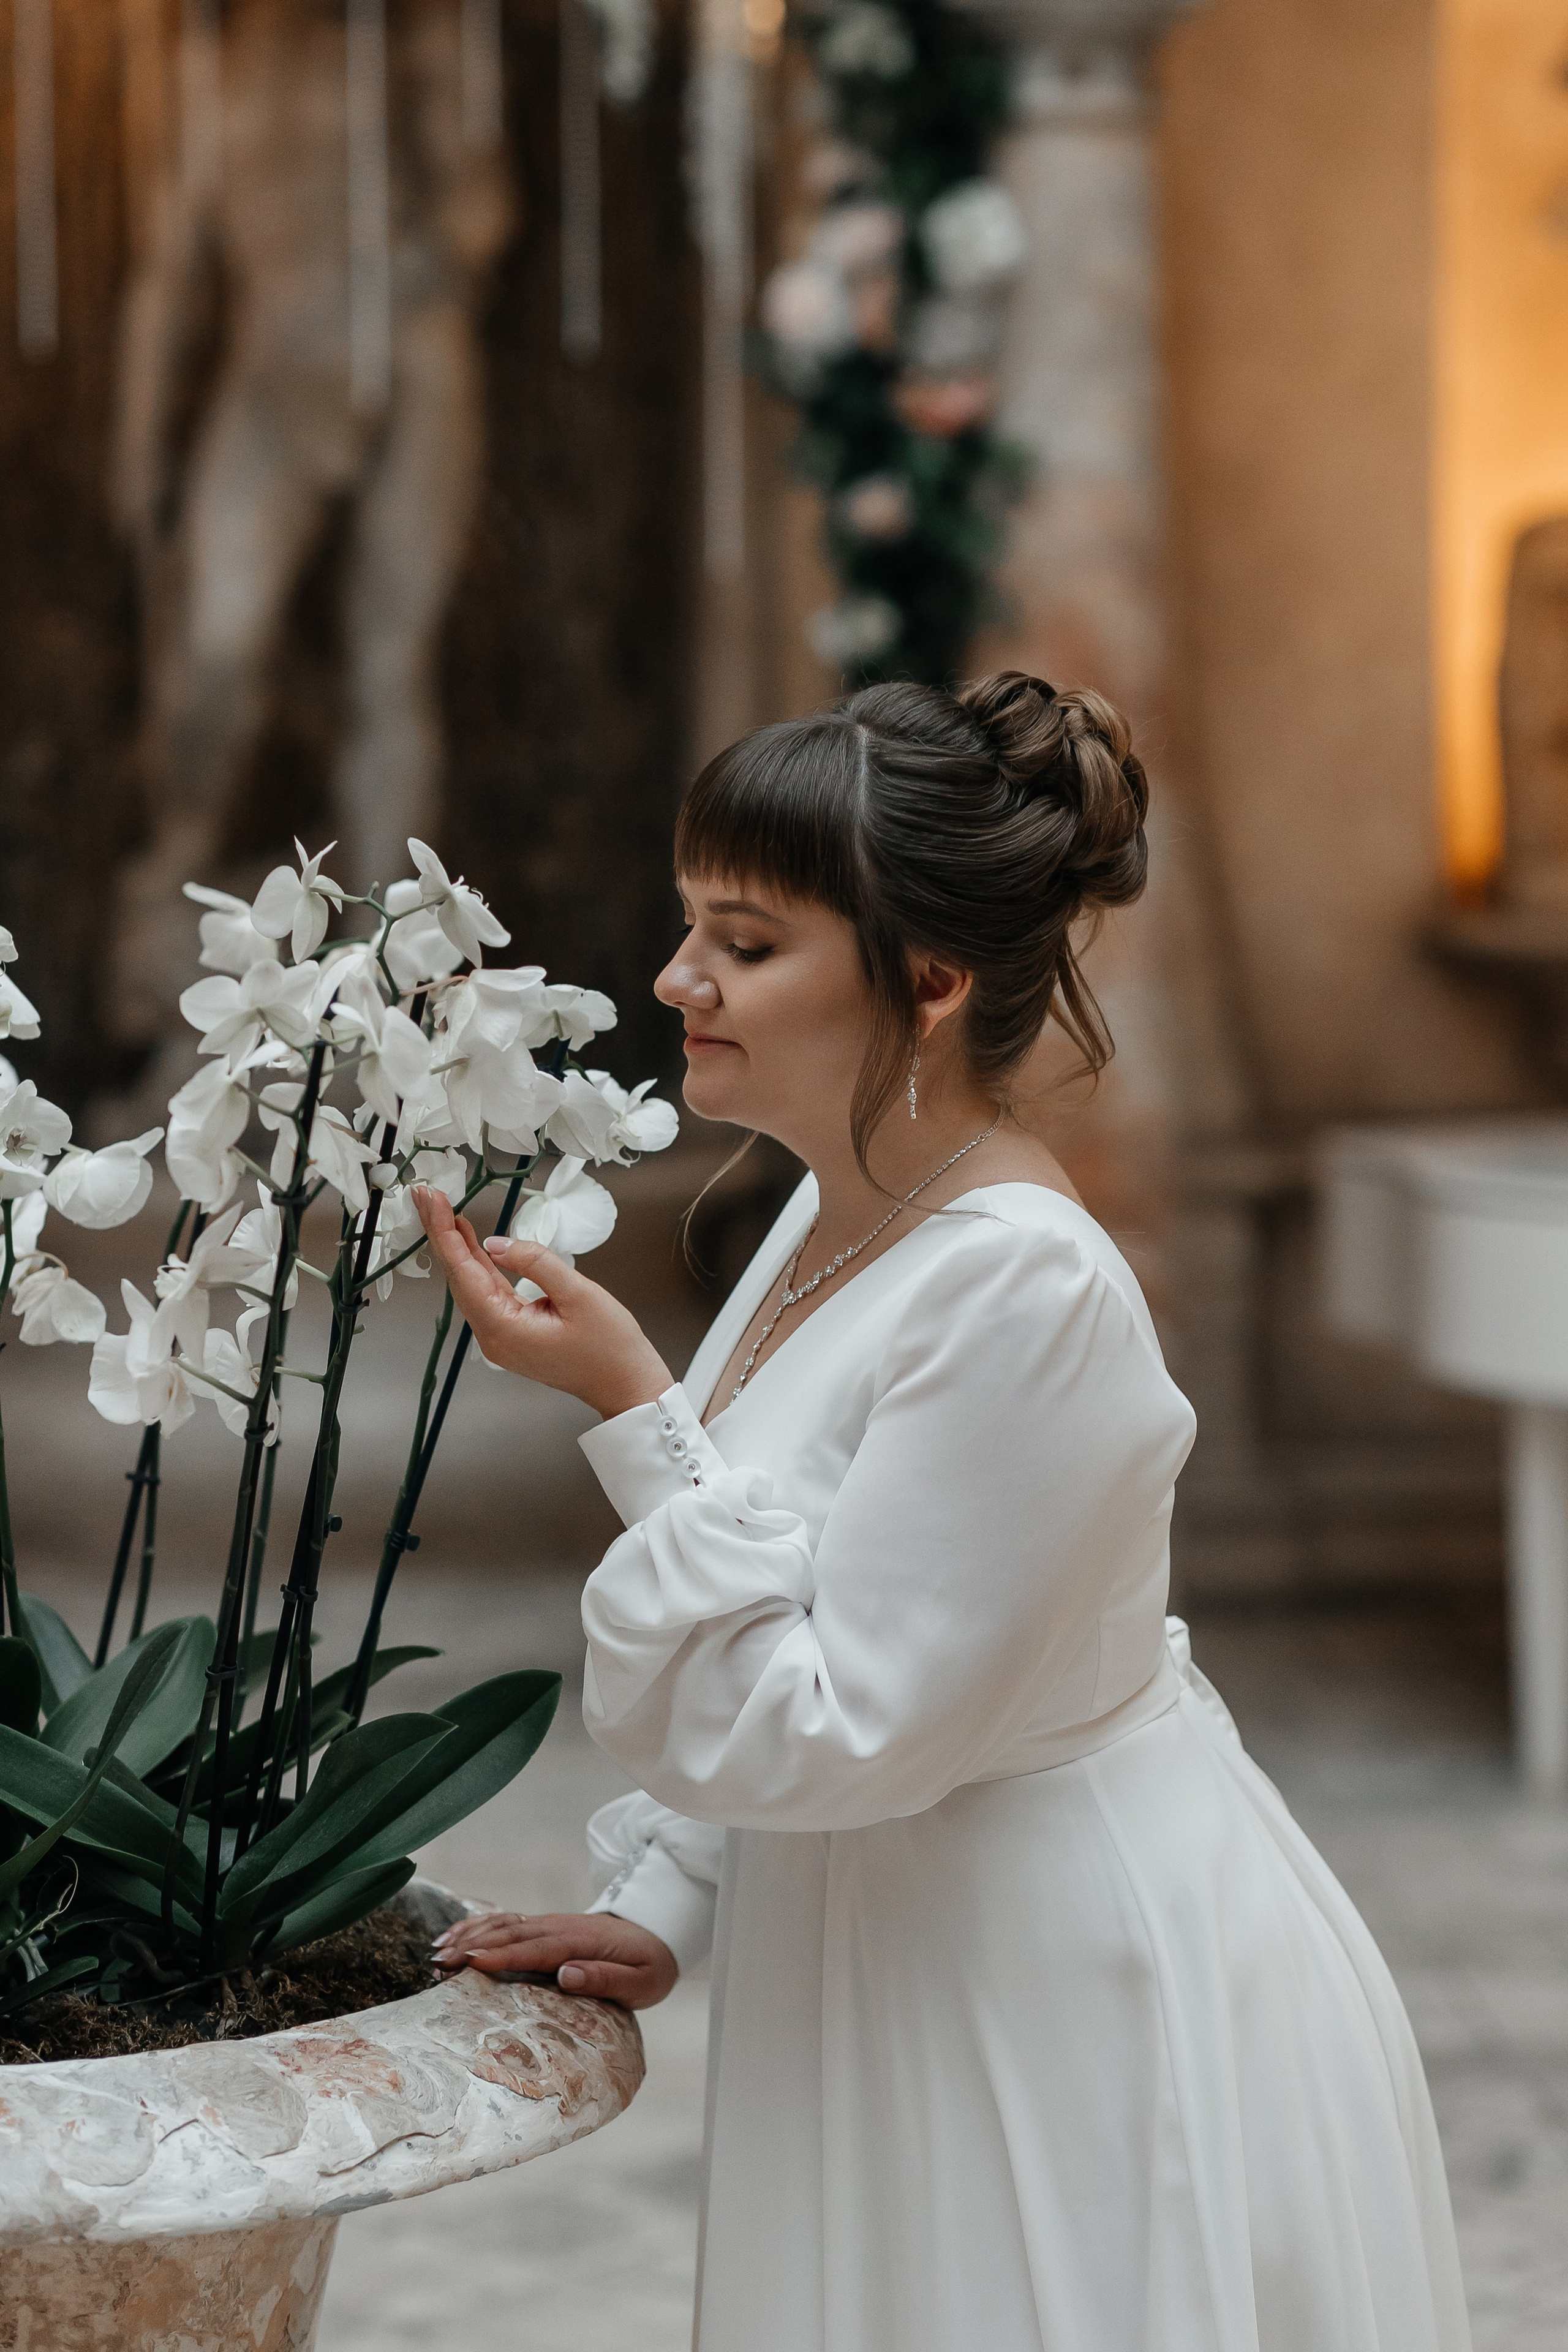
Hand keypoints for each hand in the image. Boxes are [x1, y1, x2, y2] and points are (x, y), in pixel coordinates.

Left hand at [413, 1187, 671, 1417]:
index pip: (463, 1272)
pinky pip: (487, 1293)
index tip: (430, 1200)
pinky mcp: (512, 1333)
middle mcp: (493, 1336)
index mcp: (503, 1328)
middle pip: (458, 1277)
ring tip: (441, 1211)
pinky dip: (478, 1265)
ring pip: (470, 1284)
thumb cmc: (610, 1347)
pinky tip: (471, 1243)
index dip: (444, 1233)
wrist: (625, 1384)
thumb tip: (495, 1244)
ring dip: (457, 1247)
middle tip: (425, 1195)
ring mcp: (501, 1337)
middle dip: (441, 1234)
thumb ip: (535, 1262)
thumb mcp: (578, 1294)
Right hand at [431, 1909, 679, 2008]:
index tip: (469, 1963)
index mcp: (581, 1943)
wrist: (657, 1934)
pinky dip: (479, 1926)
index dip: (502, 1955)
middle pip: (510, 1935)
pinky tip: (456, 1935)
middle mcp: (560, 1928)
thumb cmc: (648, 1966)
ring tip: (437, 1952)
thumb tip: (565, 1975)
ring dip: (469, 1935)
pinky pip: (507, 1923)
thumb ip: (606, 1978)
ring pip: (504, 1925)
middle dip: (471, 1947)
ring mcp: (550, 1924)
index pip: (536, 1949)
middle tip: (437, 1965)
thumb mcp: (641, 1982)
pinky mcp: (544, 1927)